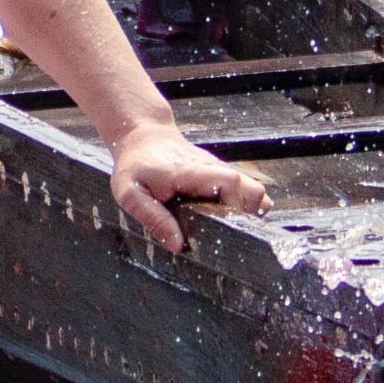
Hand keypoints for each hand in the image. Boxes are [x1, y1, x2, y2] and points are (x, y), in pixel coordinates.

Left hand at [106, 128, 267, 253]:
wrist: (142, 137)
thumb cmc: (134, 166)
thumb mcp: (130, 193)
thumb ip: (153, 218)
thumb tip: (179, 245)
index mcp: (190, 172)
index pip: (230, 182)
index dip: (235, 208)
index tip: (224, 229)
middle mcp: (211, 169)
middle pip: (251, 190)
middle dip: (245, 216)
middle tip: (224, 234)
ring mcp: (219, 171)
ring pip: (254, 190)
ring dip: (249, 212)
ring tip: (227, 228)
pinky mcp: (220, 175)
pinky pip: (246, 190)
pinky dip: (246, 206)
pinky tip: (229, 219)